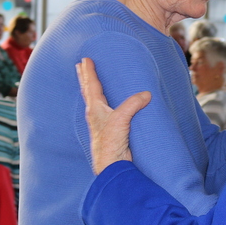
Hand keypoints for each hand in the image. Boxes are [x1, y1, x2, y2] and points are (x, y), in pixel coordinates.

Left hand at [76, 58, 150, 173]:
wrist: (111, 165)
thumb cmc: (110, 142)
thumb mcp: (122, 119)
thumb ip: (133, 104)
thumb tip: (146, 94)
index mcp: (95, 109)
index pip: (91, 85)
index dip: (89, 72)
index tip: (85, 59)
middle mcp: (95, 114)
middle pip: (87, 91)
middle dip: (84, 78)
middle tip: (79, 66)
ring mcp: (101, 122)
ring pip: (93, 100)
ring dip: (90, 88)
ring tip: (89, 81)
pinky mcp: (109, 130)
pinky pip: (104, 110)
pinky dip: (102, 102)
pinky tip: (106, 104)